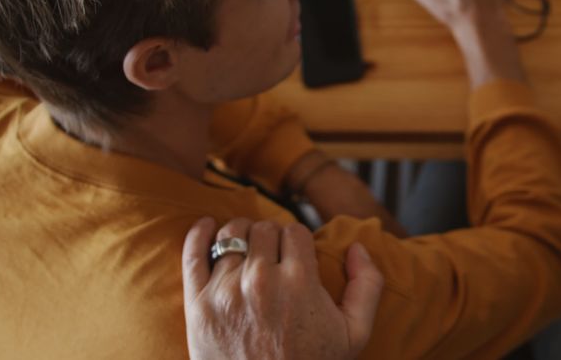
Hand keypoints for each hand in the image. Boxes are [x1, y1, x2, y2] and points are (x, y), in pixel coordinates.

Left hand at [182, 218, 383, 359]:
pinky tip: (206, 227)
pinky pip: (193, 253)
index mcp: (299, 282)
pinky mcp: (197, 304)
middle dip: (270, 237)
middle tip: (272, 253)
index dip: (297, 239)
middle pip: (263, 229)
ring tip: (245, 246)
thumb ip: (367, 284)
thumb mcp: (355, 333)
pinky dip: (198, 234)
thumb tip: (357, 247)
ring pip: (230, 235)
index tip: (295, 253)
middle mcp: (260, 281)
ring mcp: (225, 291)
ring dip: (240, 235)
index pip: (295, 231)